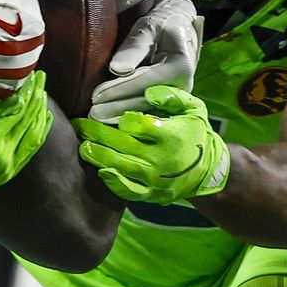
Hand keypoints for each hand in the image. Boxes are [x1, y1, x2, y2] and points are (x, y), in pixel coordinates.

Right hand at [0, 71, 51, 212]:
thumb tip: (8, 96)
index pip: (16, 111)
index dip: (26, 91)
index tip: (31, 74)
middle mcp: (3, 159)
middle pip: (28, 122)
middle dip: (36, 98)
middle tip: (42, 77)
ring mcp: (7, 169)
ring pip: (34, 136)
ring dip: (40, 112)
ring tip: (43, 92)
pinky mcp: (7, 174)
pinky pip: (30, 150)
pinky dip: (39, 132)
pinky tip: (44, 118)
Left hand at [76, 85, 229, 203]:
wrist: (208, 170)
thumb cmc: (195, 132)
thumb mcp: (193, 108)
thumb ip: (173, 96)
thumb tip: (149, 92)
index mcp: (172, 136)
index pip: (141, 126)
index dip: (124, 119)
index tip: (109, 111)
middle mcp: (163, 159)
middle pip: (124, 145)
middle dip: (98, 134)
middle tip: (78, 124)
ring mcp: (156, 179)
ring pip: (122, 167)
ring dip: (99, 156)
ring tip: (82, 146)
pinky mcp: (152, 194)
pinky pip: (129, 191)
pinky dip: (113, 183)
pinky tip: (100, 171)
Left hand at [89, 0, 201, 122]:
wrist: (179, 26)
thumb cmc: (162, 23)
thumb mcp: (149, 26)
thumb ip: (135, 47)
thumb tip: (116, 69)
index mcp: (180, 66)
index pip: (144, 81)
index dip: (118, 89)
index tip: (96, 95)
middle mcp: (181, 86)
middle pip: (144, 100)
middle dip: (116, 107)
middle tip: (92, 112)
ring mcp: (175, 96)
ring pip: (145, 109)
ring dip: (120, 116)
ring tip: (97, 119)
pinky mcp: (168, 101)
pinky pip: (147, 111)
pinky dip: (128, 116)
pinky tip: (110, 121)